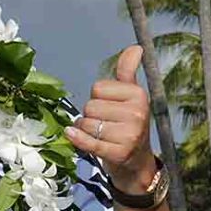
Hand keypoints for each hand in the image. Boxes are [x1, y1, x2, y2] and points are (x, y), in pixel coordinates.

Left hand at [64, 45, 157, 192]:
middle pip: (90, 106)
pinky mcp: (118, 153)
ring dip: (86, 130)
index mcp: (139, 95)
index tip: (110, 108)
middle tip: (105, 125)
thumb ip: (128, 71)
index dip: (97, 98)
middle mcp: (137, 113)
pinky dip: (76, 139)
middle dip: (91, 116)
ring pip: (86, 124)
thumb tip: (136, 47)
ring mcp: (129, 135)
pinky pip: (87, 141)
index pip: (98, 88)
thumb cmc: (128, 124)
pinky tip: (71, 135)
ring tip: (101, 135)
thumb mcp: (131, 96)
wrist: (137, 162)